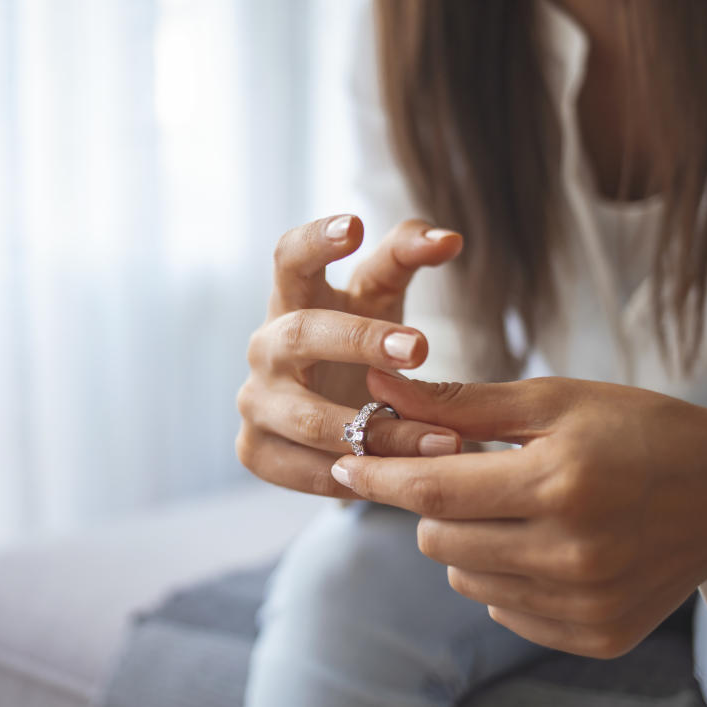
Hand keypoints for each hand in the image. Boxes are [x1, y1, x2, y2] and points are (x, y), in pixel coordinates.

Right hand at [235, 215, 464, 497]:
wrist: (329, 413)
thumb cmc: (357, 341)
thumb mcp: (381, 296)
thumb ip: (409, 256)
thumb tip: (451, 238)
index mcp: (291, 298)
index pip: (288, 257)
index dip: (315, 239)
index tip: (355, 226)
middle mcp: (263, 347)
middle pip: (300, 335)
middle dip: (358, 341)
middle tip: (419, 347)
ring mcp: (254, 401)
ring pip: (310, 419)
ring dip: (379, 432)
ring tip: (444, 440)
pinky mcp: (255, 451)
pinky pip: (306, 470)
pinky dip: (355, 476)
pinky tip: (401, 480)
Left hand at [332, 370, 706, 656]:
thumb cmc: (637, 430)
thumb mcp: (553, 400)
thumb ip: (460, 404)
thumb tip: (377, 389)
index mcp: (562, 484)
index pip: (433, 491)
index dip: (378, 476)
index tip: (344, 462)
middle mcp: (574, 556)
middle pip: (439, 541)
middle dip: (434, 504)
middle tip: (468, 473)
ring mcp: (587, 604)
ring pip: (465, 580)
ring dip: (468, 542)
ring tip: (515, 507)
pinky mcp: (598, 636)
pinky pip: (505, 611)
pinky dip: (506, 577)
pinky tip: (544, 544)